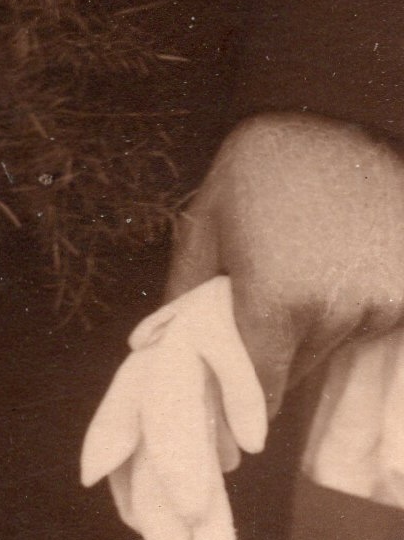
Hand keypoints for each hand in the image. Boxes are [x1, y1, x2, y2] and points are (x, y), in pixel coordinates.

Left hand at [165, 114, 403, 412]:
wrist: (336, 110)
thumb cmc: (262, 162)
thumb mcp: (209, 214)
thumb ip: (187, 284)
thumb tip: (165, 342)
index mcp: (275, 300)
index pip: (260, 390)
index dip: (243, 411)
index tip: (232, 429)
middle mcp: (330, 313)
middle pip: (295, 369)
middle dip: (269, 359)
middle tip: (255, 327)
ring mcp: (375, 305)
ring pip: (331, 346)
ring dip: (310, 330)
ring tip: (297, 271)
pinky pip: (366, 322)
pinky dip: (348, 308)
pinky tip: (333, 263)